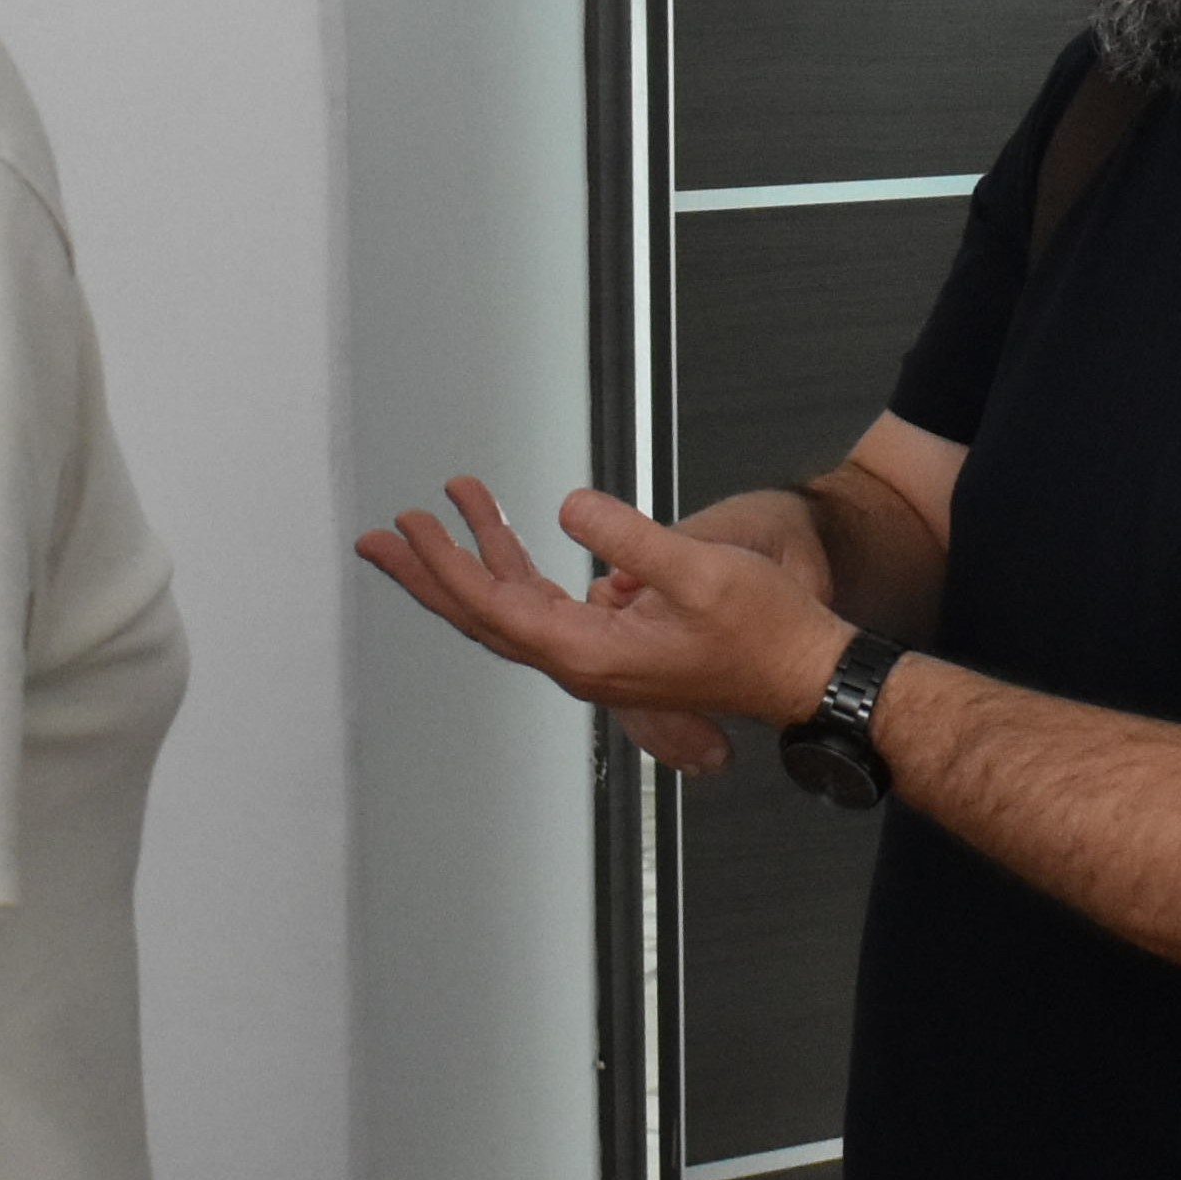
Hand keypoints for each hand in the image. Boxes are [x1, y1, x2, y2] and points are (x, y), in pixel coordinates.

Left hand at [356, 479, 854, 747]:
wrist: (803, 669)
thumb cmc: (765, 630)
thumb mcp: (702, 572)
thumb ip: (631, 540)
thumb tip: (571, 509)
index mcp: (590, 653)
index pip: (495, 608)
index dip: (447, 566)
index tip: (412, 528)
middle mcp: (579, 661)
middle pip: (481, 616)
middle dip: (427, 573)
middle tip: (377, 538)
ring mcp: (591, 653)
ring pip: (506, 606)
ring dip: (468, 557)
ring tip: (436, 510)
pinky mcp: (609, 641)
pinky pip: (539, 602)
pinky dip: (512, 562)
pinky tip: (501, 529)